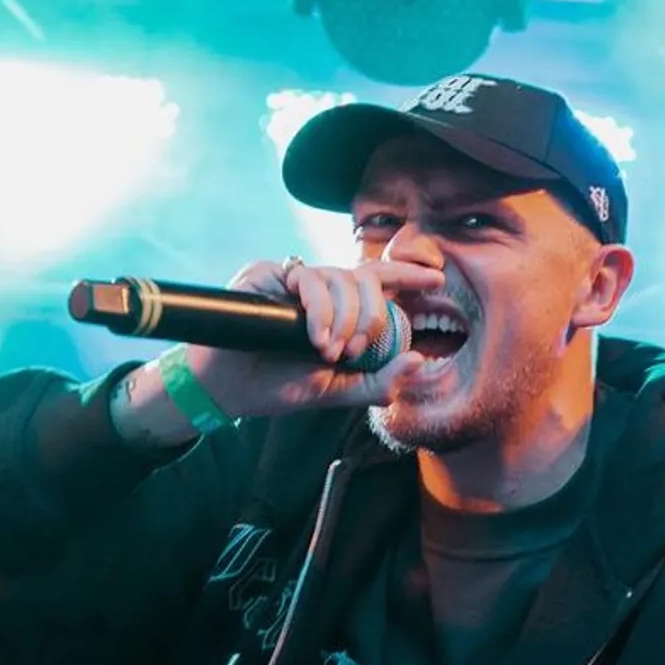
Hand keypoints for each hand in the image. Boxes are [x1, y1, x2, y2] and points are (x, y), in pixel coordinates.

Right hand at [182, 254, 447, 422]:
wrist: (227, 389)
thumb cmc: (277, 387)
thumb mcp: (337, 392)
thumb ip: (378, 382)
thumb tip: (421, 362)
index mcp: (340, 311)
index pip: (379, 282)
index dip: (408, 276)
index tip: (437, 280)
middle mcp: (321, 290)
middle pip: (366, 279)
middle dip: (371, 316)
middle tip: (352, 351)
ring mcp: (295, 279)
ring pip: (341, 277)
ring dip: (344, 317)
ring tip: (327, 351)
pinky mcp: (271, 273)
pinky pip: (310, 276)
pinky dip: (320, 308)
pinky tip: (314, 336)